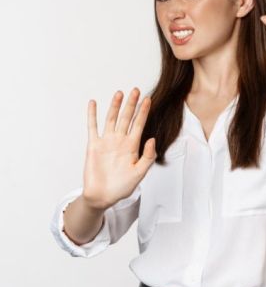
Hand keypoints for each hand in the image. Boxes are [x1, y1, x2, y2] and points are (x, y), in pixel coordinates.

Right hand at [81, 88, 156, 210]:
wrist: (102, 196)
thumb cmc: (122, 187)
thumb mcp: (140, 173)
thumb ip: (147, 156)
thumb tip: (152, 139)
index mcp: (132, 147)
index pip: (139, 125)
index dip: (144, 112)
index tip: (149, 100)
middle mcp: (120, 141)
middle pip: (126, 118)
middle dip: (132, 104)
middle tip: (136, 90)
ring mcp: (106, 142)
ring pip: (111, 119)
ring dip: (115, 106)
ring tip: (120, 93)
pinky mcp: (93, 145)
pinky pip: (92, 127)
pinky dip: (92, 115)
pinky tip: (93, 103)